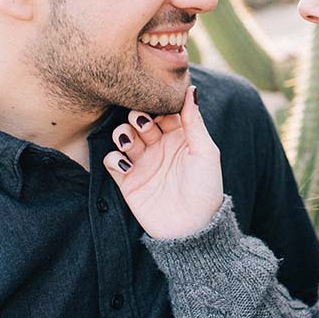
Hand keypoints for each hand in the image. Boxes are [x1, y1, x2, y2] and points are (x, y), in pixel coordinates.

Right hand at [103, 86, 222, 239]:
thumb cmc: (205, 188)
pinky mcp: (128, 181)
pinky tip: (127, 166)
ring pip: (123, 136)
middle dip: (138, 117)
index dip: (158, 105)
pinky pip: (112, 161)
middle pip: (140, 120)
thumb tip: (191, 89)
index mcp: (180, 136)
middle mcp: (160, 146)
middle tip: (143, 124)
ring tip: (130, 143)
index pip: (163, 110)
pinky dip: (115, 158)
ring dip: (123, 134)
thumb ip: (194, 121)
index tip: (156, 102)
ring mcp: (143, 162)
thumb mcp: (205, 151)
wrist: (192, 228)